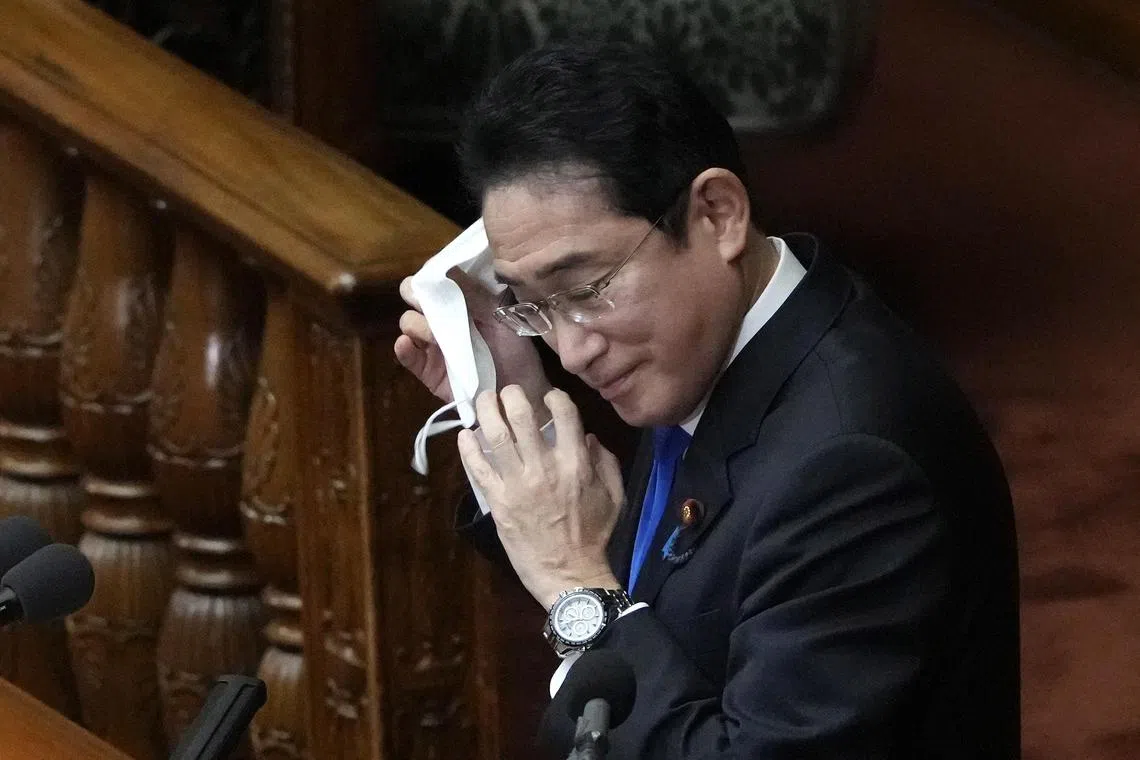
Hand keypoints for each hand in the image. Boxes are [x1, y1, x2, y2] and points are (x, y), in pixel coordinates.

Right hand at [394, 269, 551, 410]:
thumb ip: (475, 293)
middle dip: (415, 294)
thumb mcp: (500, 314)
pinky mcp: (427, 370)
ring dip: (417, 323)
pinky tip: (407, 344)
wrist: (520, 389)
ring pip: (408, 323)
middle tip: (426, 300)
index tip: (437, 275)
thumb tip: (450, 266)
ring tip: (435, 334)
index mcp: (458, 301)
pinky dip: (403, 348)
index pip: (434, 279)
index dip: (430, 275)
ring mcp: (432, 344)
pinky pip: (407, 356)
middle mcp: (441, 318)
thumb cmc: (514, 348)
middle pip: (412, 296)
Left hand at [457, 386, 624, 608]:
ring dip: (485, 410)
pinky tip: (465, 434)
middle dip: (511, 394)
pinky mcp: (497, 501)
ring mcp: (517, 483)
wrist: (570, 575)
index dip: (554, 396)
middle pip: (521, 415)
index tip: (548, 396)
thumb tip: (588, 436)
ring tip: (483, 400)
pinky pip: (477, 467)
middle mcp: (544, 467)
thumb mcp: (614, 496)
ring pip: (494, 435)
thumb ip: (606, 461)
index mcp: (575, 463)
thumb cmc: (594, 536)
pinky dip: (467, 447)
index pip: (563, 413)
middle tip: (506, 390)